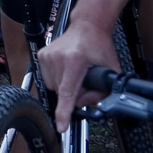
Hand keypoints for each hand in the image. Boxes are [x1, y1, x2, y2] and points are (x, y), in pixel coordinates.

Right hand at [38, 18, 119, 132]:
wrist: (88, 26)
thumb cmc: (99, 46)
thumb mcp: (110, 70)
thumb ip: (101, 93)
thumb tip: (84, 106)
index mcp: (75, 60)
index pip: (67, 92)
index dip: (64, 112)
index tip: (60, 126)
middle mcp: (58, 57)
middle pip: (61, 92)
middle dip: (73, 93)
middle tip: (84, 81)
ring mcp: (47, 55)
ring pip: (53, 87)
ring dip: (64, 86)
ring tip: (75, 73)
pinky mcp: (41, 54)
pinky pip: (47, 78)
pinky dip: (57, 78)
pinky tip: (66, 68)